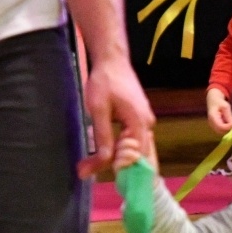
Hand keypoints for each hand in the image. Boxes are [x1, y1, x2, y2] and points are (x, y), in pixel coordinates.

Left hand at [80, 58, 155, 177]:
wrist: (112, 60)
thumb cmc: (105, 81)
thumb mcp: (99, 110)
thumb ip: (102, 137)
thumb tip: (103, 162)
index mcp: (140, 123)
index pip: (136, 157)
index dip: (118, 169)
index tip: (93, 172)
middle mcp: (147, 125)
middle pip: (135, 155)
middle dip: (111, 166)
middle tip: (83, 171)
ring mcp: (144, 122)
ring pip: (132, 149)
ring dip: (112, 158)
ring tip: (87, 165)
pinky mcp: (138, 119)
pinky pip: (131, 140)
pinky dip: (116, 148)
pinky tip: (100, 152)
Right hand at [206, 88, 231, 134]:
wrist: (213, 101)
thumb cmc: (220, 103)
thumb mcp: (226, 107)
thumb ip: (229, 116)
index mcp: (212, 117)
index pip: (221, 126)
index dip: (229, 126)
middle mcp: (211, 123)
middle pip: (221, 131)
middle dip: (229, 128)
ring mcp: (212, 126)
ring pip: (222, 132)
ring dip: (228, 128)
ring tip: (231, 120)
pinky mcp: (215, 127)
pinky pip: (222, 130)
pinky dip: (227, 128)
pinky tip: (229, 121)